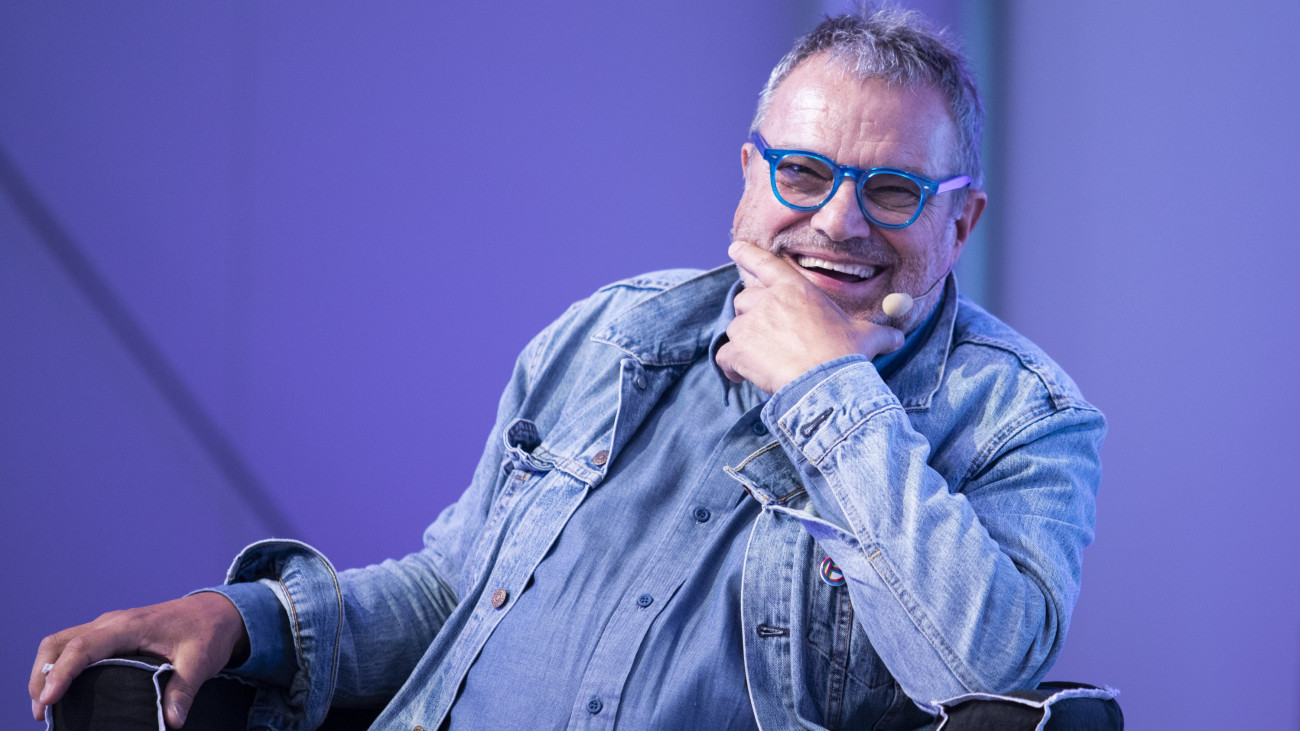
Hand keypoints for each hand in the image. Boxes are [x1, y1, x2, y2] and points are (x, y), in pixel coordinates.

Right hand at [30, 591, 249, 727]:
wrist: (218, 611)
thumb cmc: (208, 632)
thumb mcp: (201, 661)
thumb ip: (184, 690)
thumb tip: (171, 722)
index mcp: (130, 626)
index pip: (85, 646)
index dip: (63, 672)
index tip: (47, 699)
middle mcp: (113, 622)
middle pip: (60, 643)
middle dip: (43, 675)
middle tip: (41, 711)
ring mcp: (109, 626)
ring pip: (61, 642)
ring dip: (46, 670)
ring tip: (45, 705)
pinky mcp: (110, 634)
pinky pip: (74, 645)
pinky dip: (59, 665)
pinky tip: (61, 690)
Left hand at [717, 240, 903, 394]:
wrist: (828, 383)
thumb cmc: (847, 355)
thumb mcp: (867, 337)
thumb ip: (880, 333)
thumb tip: (898, 337)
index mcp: (795, 289)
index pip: (765, 263)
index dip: (748, 254)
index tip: (734, 248)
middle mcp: (768, 301)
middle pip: (745, 300)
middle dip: (752, 316)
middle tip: (767, 336)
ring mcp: (750, 324)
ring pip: (735, 328)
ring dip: (744, 343)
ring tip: (762, 361)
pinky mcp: (738, 350)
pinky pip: (724, 356)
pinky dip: (729, 366)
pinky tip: (740, 376)